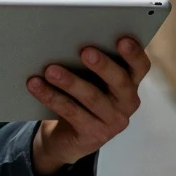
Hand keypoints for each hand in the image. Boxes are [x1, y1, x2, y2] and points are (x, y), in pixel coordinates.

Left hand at [27, 37, 150, 175]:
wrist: (66, 137)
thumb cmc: (80, 97)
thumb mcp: (90, 79)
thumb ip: (90, 62)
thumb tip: (69, 39)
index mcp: (131, 83)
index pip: (140, 66)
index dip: (134, 54)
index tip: (122, 39)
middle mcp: (127, 103)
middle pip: (119, 81)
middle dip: (102, 65)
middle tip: (85, 51)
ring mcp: (113, 122)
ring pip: (92, 97)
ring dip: (70, 82)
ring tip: (50, 70)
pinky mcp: (93, 135)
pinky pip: (71, 112)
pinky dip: (51, 97)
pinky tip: (36, 85)